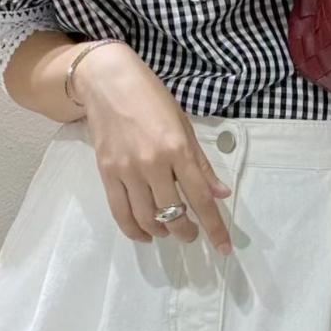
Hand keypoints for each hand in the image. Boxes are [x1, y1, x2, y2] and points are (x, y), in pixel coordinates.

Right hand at [72, 43, 233, 252]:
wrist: (108, 82)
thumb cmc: (151, 99)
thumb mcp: (184, 126)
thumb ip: (201, 164)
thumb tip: (221, 194)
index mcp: (178, 149)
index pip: (201, 198)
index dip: (215, 227)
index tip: (224, 248)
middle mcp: (153, 164)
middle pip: (172, 214)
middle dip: (186, 231)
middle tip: (192, 234)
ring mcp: (127, 170)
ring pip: (146, 218)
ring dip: (162, 232)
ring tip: (169, 231)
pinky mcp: (107, 173)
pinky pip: (120, 212)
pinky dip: (134, 230)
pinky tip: (145, 234)